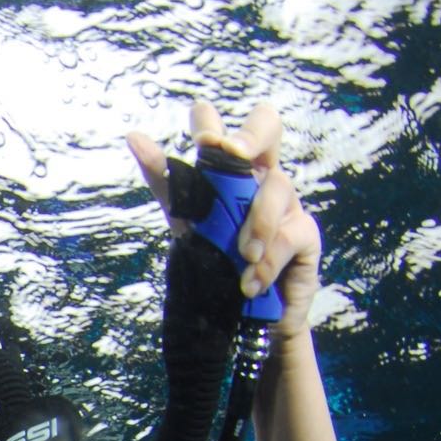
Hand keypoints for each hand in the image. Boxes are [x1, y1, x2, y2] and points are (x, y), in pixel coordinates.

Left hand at [129, 102, 323, 339]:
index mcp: (231, 170)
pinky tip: (251, 282)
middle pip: (268, 125)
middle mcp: (261, 176)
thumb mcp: (185, 219)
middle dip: (250, 135)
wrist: (242, 318)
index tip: (202, 139)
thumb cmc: (214, 258)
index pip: (222, 129)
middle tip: (231, 152)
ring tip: (243, 256)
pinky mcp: (305, 234)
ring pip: (278, 187)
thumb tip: (134, 136)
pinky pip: (290, 235)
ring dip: (256, 223)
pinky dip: (267, 262)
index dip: (212, 122)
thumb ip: (163, 180)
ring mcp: (288, 202)